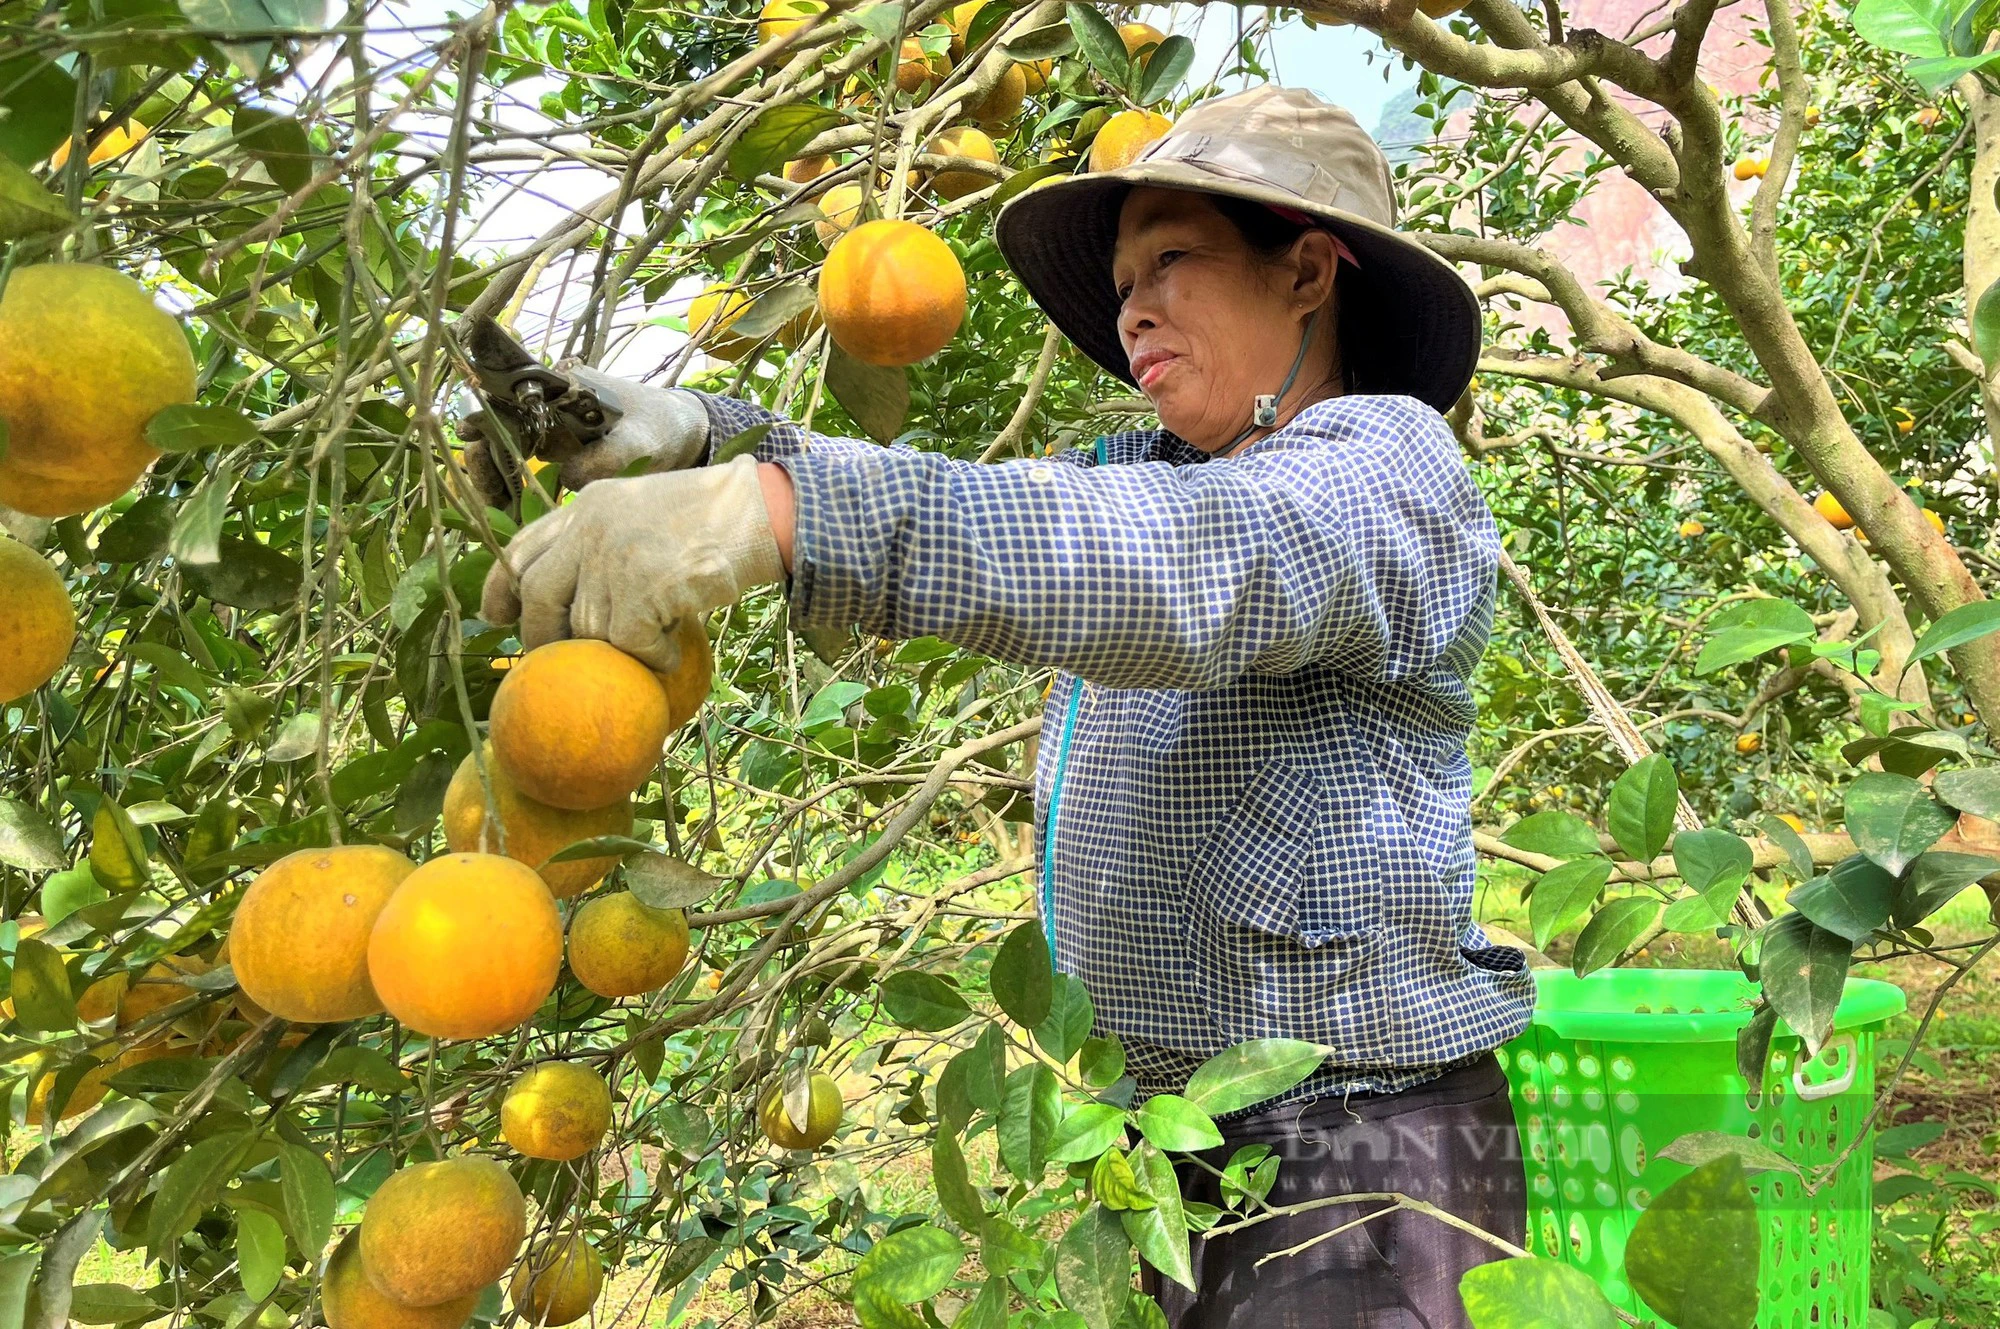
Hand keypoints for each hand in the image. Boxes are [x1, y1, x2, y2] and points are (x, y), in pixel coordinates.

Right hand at [459, 365, 711, 509]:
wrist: (682, 434)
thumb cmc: (661, 429)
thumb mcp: (639, 442)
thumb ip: (605, 458)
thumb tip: (566, 478)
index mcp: (559, 388)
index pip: (506, 398)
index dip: (484, 419)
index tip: (473, 442)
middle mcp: (545, 404)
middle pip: (495, 428)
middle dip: (486, 461)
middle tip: (494, 498)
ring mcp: (547, 428)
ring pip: (502, 450)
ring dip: (495, 478)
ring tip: (501, 511)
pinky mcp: (554, 452)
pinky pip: (520, 469)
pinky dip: (512, 489)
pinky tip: (512, 514)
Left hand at [479, 455, 785, 670]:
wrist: (758, 513)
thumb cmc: (713, 517)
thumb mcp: (642, 510)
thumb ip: (603, 539)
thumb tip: (576, 597)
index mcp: (587, 506)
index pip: (522, 547)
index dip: (500, 586)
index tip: (493, 616)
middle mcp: (591, 530)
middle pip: (538, 595)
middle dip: (539, 635)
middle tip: (552, 659)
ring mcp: (614, 561)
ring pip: (587, 628)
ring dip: (615, 648)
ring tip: (645, 648)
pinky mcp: (641, 593)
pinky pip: (630, 646)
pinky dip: (652, 657)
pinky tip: (671, 653)